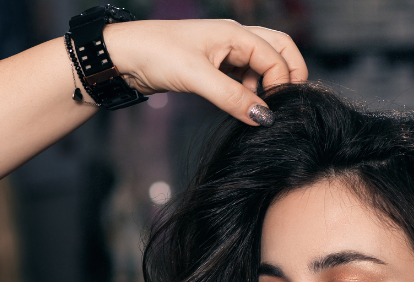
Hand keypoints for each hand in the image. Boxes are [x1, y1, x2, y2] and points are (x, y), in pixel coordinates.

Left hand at [103, 19, 307, 125]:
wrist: (124, 56)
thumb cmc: (156, 54)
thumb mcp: (197, 78)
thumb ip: (232, 97)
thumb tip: (263, 117)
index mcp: (235, 33)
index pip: (276, 56)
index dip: (282, 83)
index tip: (274, 111)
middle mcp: (234, 38)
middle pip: (278, 50)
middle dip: (289, 74)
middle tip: (289, 103)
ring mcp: (223, 51)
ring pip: (260, 65)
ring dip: (265, 85)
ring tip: (256, 110)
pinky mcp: (211, 66)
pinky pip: (241, 76)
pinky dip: (246, 91)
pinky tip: (238, 107)